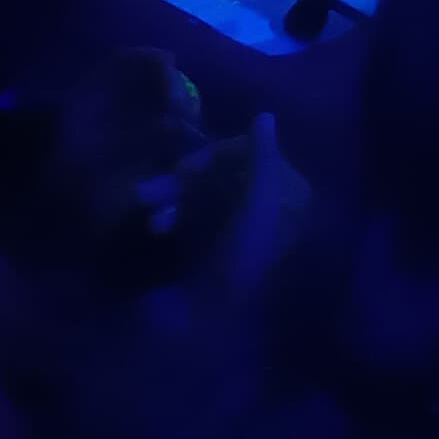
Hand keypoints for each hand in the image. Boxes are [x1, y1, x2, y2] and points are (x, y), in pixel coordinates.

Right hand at [107, 108, 308, 295]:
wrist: (214, 323)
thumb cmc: (241, 261)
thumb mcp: (258, 207)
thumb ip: (263, 161)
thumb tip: (266, 115)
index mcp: (292, 193)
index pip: (254, 153)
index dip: (216, 156)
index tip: (183, 168)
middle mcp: (275, 203)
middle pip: (226, 172)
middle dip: (184, 181)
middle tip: (146, 193)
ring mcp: (246, 222)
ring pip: (207, 191)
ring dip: (173, 198)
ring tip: (151, 218)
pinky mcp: (221, 241)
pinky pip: (198, 212)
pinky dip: (177, 215)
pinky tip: (158, 226)